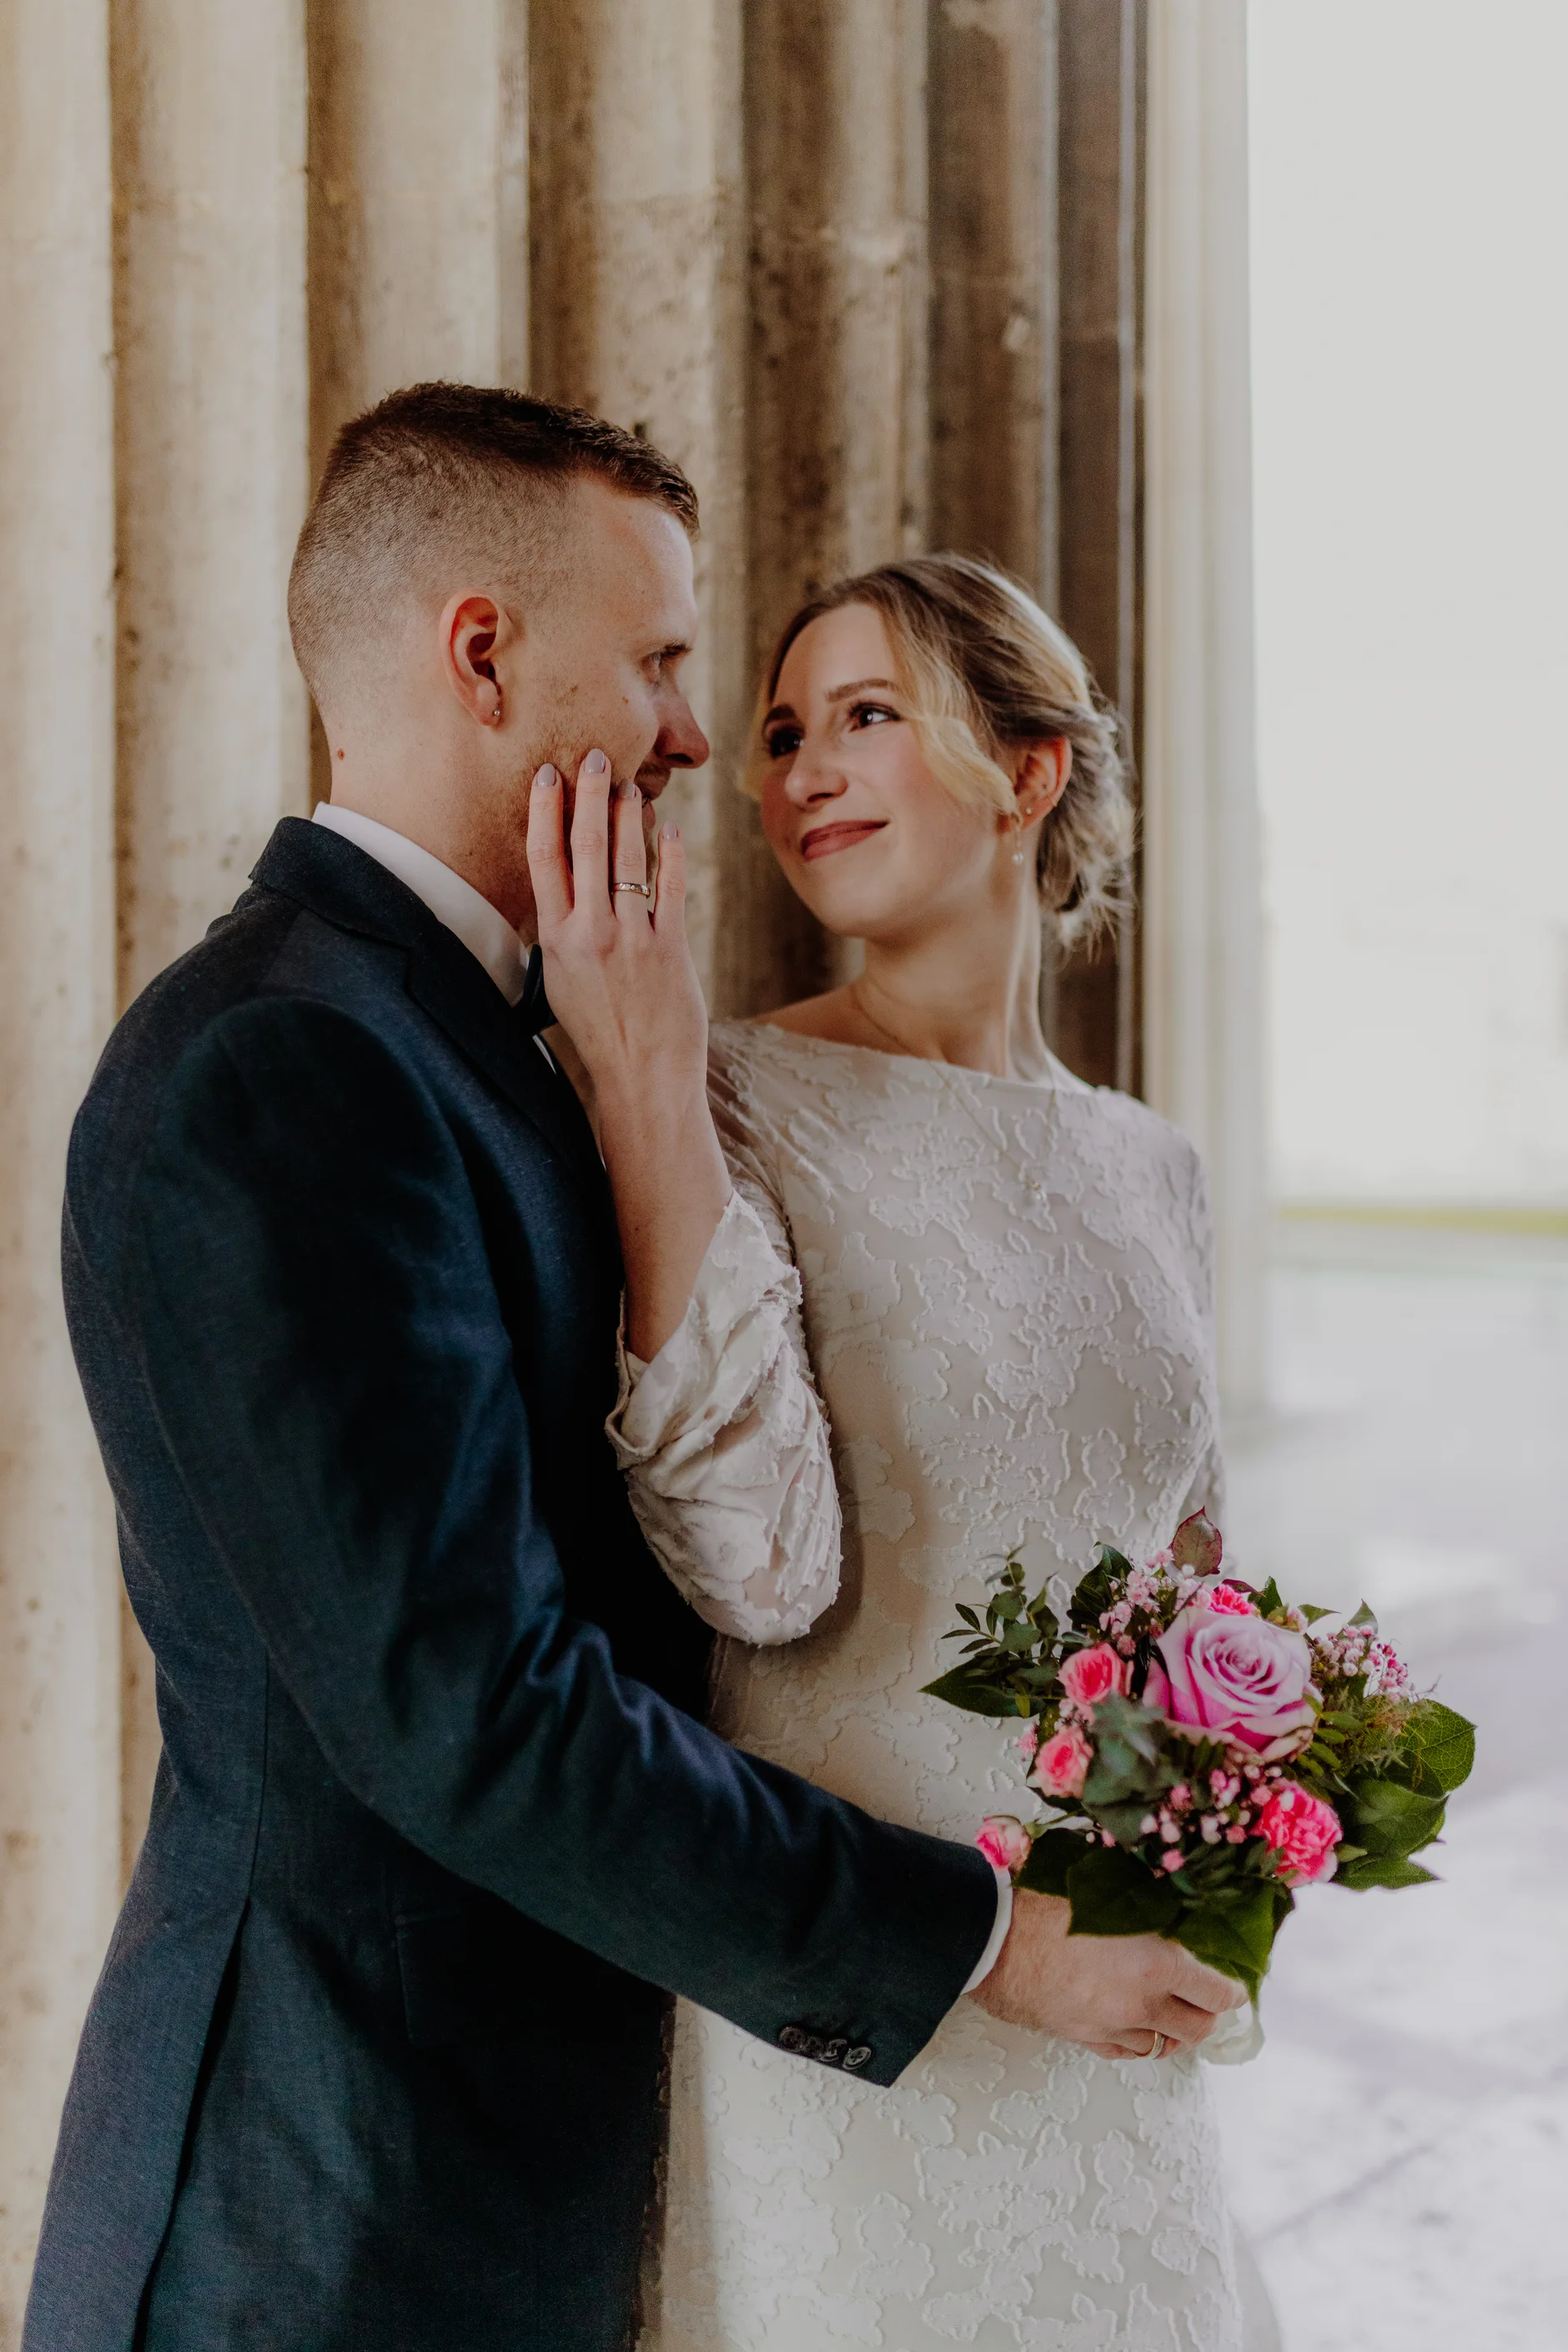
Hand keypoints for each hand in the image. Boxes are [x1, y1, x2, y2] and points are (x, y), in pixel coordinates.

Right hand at [526, 749, 706, 1107]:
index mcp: (556, 940)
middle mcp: (591, 933)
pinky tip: (670, 827)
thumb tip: (562, 896)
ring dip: (629, 815)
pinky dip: (671, 853)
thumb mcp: (561, 983)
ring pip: (628, 859)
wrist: (641, 1076)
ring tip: (630, 784)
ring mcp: (632, 938)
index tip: (546, 775)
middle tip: (595, 756)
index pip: (544, 859)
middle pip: (586, 846)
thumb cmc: (600, 1033)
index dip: (544, 811)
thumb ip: (562, 936)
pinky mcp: (670, 948)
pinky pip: (671, 887)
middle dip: (590, 795)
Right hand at [969, 1888, 1245, 2058]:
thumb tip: (1172, 1903)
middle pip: (1199, 2028)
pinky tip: (1134, 2024)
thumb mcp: (1108, 1893)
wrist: (993, 1938)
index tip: (1232, 1982)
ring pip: (1164, 2046)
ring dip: (1173, 2030)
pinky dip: (1138, 2041)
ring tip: (1170, 2011)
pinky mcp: (1085, 2039)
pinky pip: (1127, 2052)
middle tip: (1205, 1998)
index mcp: (1156, 1963)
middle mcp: (1142, 2004)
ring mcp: (1113, 2027)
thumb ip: (1147, 1905)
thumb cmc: (1046, 1904)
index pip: (1217, 1992)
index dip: (1231, 1989)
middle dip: (1208, 2015)